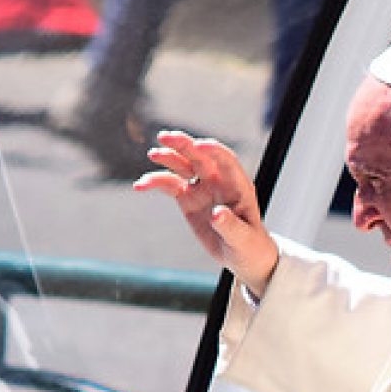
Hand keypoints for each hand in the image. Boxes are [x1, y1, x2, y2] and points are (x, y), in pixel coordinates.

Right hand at [134, 130, 278, 298]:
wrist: (240, 254)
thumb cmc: (249, 245)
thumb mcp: (243, 239)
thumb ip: (231, 225)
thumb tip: (217, 214)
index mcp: (237, 185)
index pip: (226, 160)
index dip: (213, 151)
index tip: (198, 145)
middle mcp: (218, 182)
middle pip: (200, 156)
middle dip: (183, 145)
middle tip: (165, 137)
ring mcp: (202, 189)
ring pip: (182, 167)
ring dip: (168, 158)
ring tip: (153, 154)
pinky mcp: (188, 200)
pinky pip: (169, 186)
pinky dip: (155, 183)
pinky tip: (140, 184)